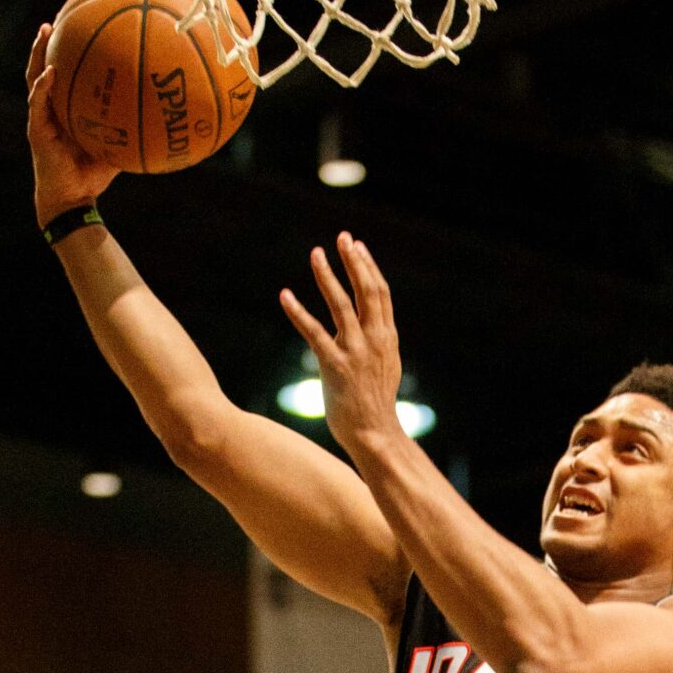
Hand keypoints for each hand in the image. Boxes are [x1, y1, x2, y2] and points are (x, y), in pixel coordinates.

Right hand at [26, 25, 119, 228]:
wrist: (72, 200)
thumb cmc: (93, 176)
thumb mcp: (117, 148)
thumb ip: (131, 130)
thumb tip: (160, 118)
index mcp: (64, 110)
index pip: (63, 75)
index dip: (65, 54)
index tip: (73, 28)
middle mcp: (50, 109)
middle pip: (44, 68)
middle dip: (47, 43)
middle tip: (55, 20)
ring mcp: (40, 118)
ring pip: (35, 77)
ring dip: (39, 53)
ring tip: (45, 31)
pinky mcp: (36, 130)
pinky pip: (37, 102)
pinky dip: (43, 86)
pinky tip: (50, 71)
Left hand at [279, 232, 403, 459]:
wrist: (374, 434)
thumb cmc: (375, 404)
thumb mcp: (385, 367)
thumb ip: (378, 342)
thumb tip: (372, 326)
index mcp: (387, 338)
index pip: (380, 293)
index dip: (369, 267)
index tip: (357, 246)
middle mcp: (374, 340)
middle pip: (366, 290)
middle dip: (354, 261)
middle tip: (342, 238)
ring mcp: (355, 352)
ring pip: (342, 304)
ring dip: (327, 276)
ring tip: (316, 254)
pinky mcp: (335, 366)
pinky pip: (314, 332)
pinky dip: (298, 312)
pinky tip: (284, 295)